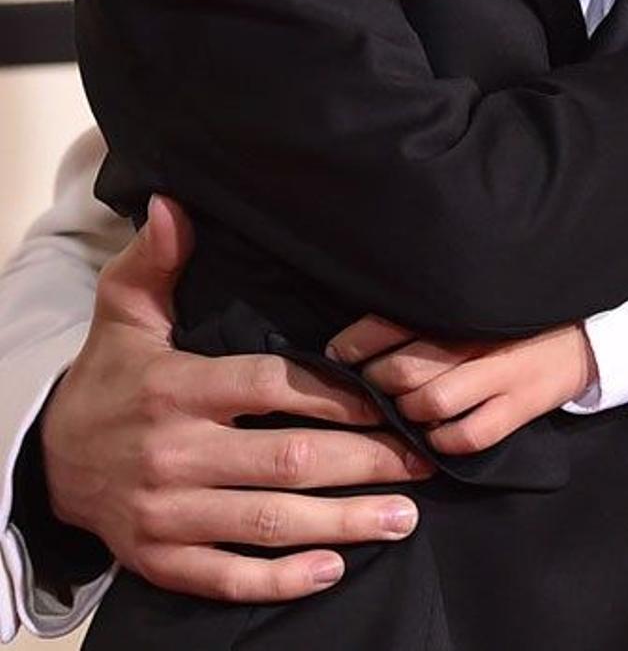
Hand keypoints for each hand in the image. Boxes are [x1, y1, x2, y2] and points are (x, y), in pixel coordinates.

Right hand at [41, 196, 430, 603]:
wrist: (48, 461)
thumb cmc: (108, 376)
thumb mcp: (123, 311)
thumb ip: (156, 260)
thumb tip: (175, 204)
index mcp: (176, 389)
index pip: (267, 388)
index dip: (332, 393)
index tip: (386, 397)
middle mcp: (175, 454)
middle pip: (285, 460)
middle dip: (362, 461)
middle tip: (422, 459)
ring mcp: (167, 515)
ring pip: (268, 523)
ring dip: (342, 522)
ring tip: (403, 516)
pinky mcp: (160, 562)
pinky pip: (227, 577)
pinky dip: (281, 580)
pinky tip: (332, 569)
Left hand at [328, 315, 597, 453]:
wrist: (585, 336)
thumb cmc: (517, 320)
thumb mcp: (477, 305)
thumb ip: (432, 314)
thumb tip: (367, 333)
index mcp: (463, 307)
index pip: (393, 321)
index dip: (357, 341)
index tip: (336, 352)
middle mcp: (478, 339)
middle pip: (405, 366)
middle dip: (376, 382)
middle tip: (367, 386)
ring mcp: (500, 376)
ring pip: (431, 402)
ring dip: (406, 412)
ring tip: (400, 411)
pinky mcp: (519, 407)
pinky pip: (467, 436)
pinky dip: (442, 440)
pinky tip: (434, 436)